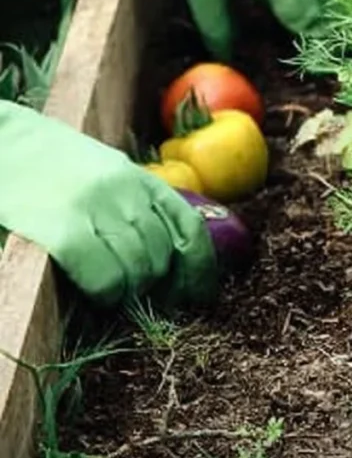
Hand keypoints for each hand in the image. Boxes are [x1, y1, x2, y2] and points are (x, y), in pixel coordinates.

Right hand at [0, 103, 215, 305]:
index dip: (198, 269)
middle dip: (155, 284)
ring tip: (113, 295)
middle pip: (163, 254)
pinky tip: (98, 295)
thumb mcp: (102, 170)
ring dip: (130, 292)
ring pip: (138, 269)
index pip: (188, 226)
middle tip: (137, 295)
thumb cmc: (46, 163)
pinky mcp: (62, 229)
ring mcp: (95, 208)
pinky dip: (107, 294)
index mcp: (138, 176)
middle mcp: (125, 190)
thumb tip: (167, 256)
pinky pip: (104, 277)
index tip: (196, 295)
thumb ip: (133, 201)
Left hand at [100, 0, 322, 58]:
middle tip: (302, 61)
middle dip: (309, 32)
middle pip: (315, 5)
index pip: (307, 21)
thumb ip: (218, 27)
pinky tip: (276, 4)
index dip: (311, 48)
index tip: (313, 70)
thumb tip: (226, 59)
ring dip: (302, 10)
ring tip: (290, 38)